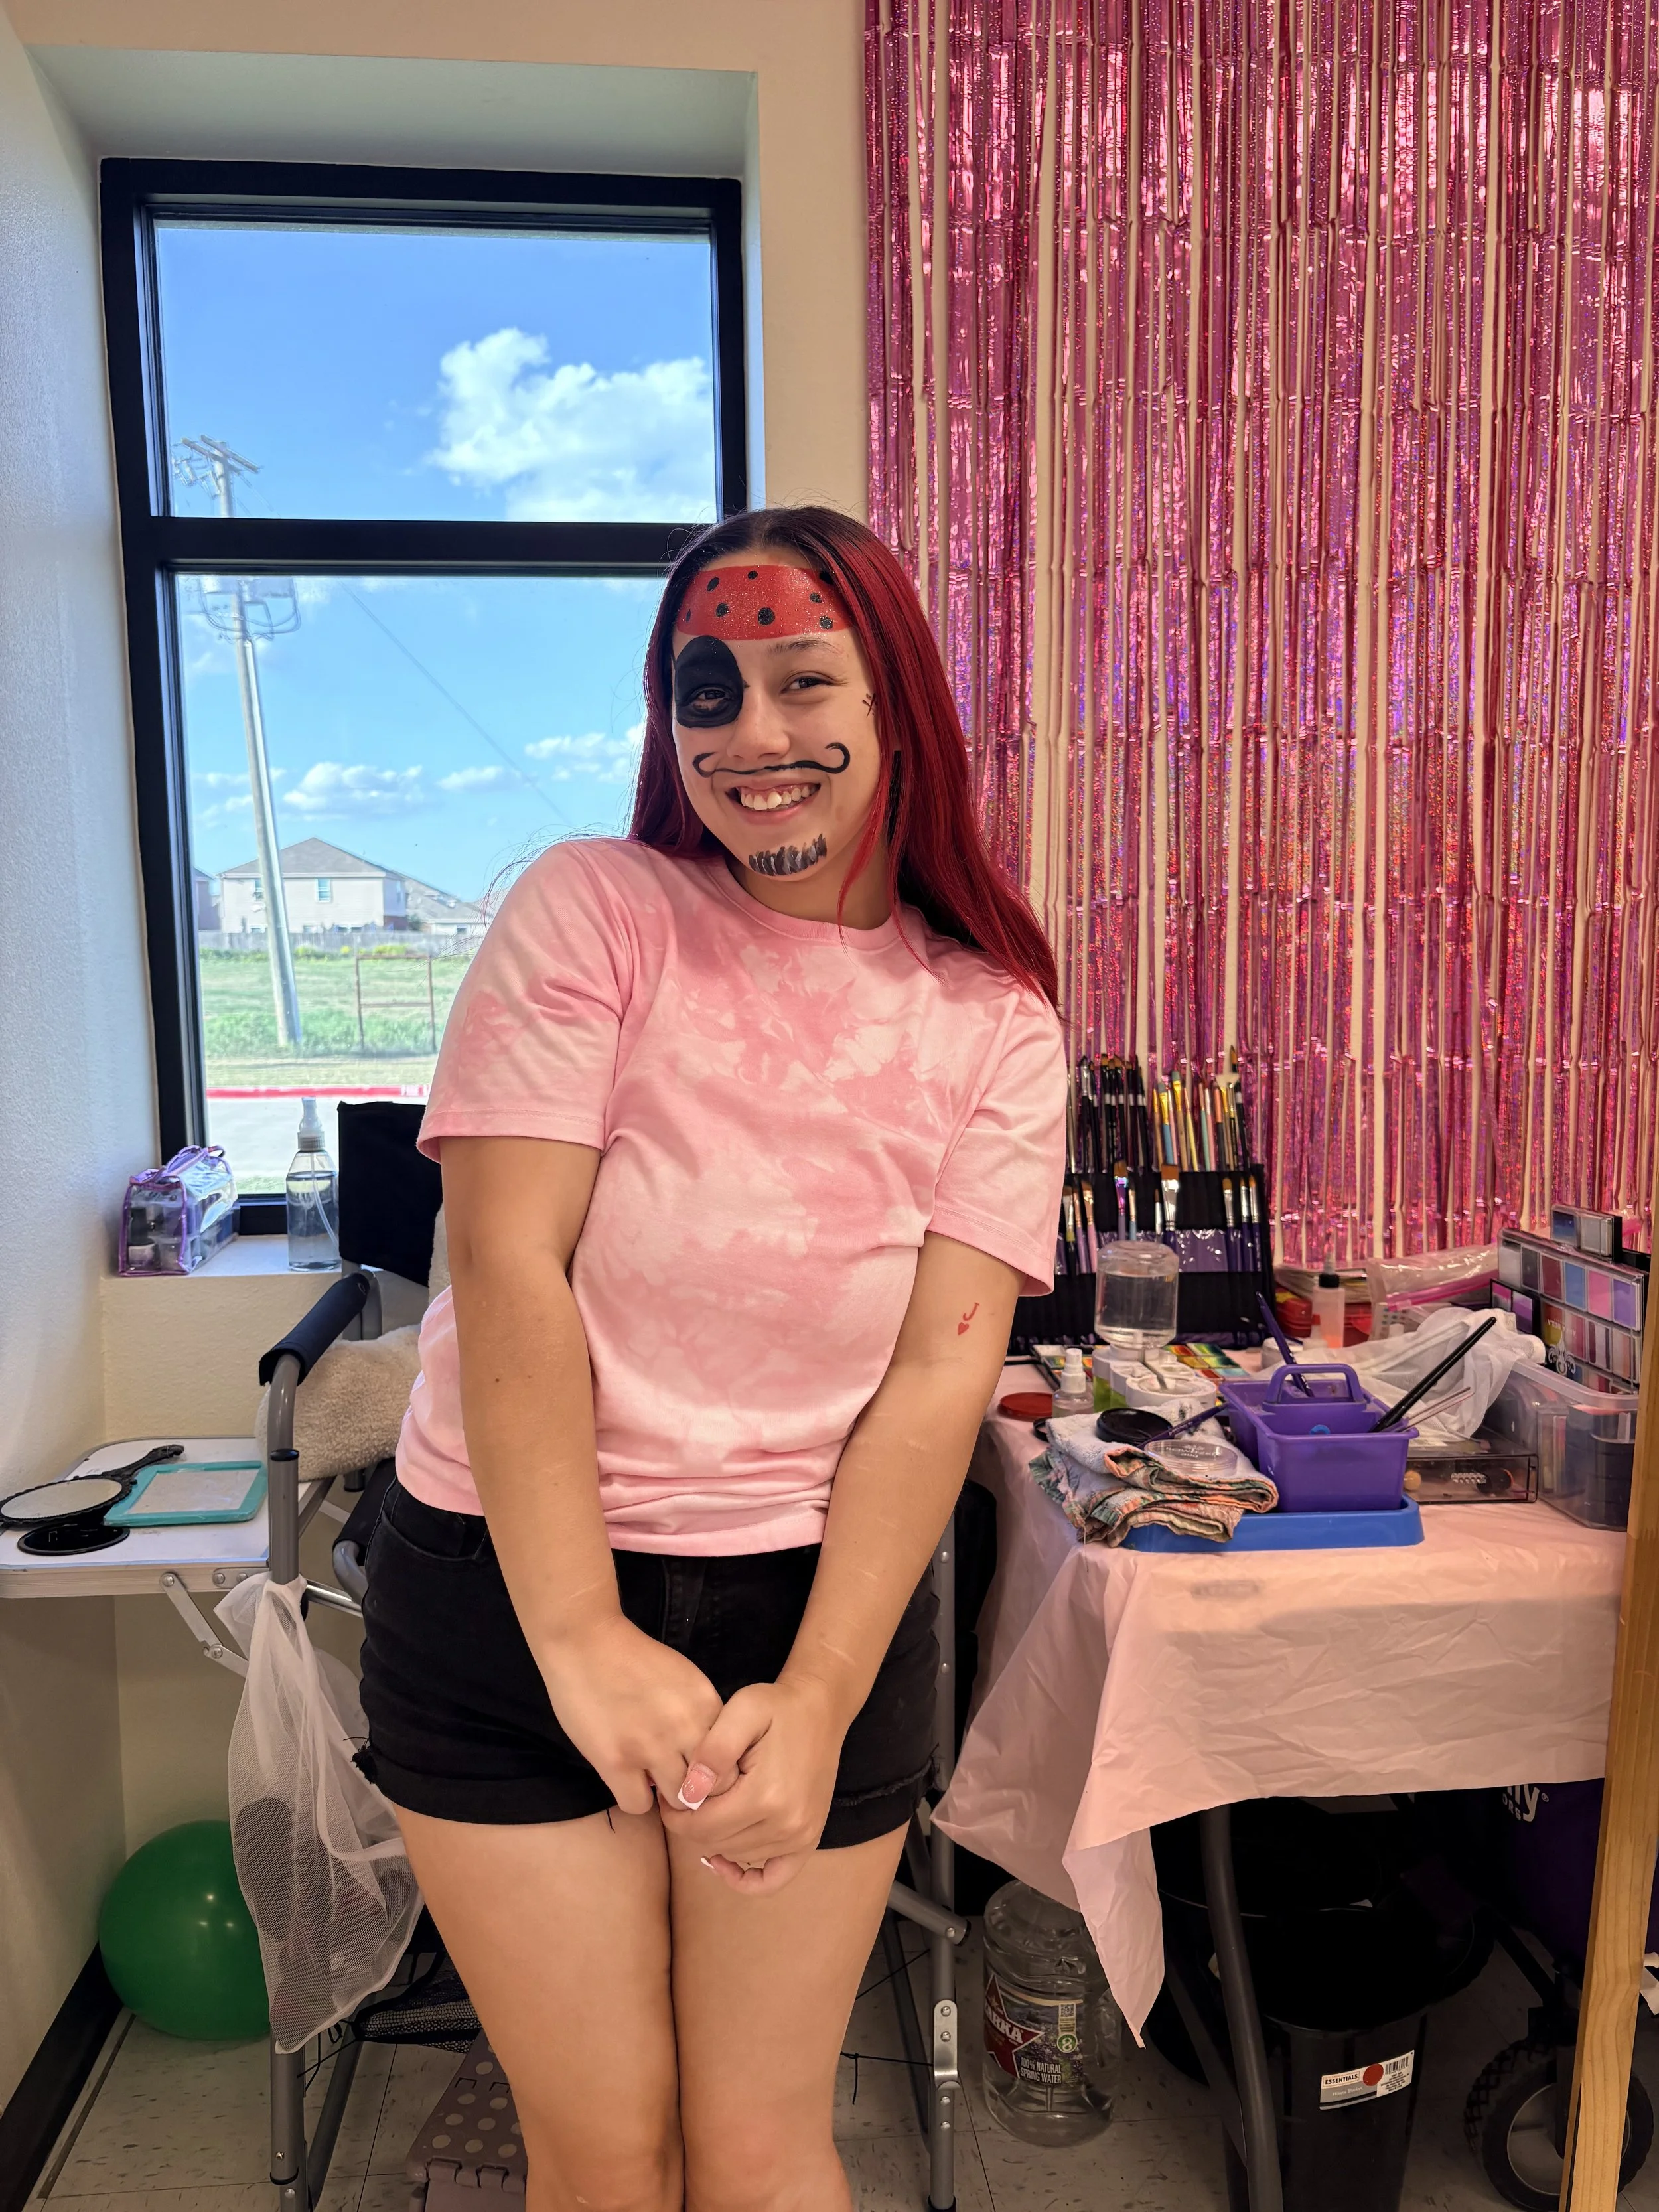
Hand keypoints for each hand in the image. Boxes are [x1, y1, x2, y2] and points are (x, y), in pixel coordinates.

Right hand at [538, 1612, 722, 1816]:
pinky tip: (627, 1780)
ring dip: (666, 1796)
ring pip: (679, 1801)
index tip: (699, 1769)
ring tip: (652, 1781)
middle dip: (697, 1789)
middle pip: (711, 1786)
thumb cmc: (633, 1658)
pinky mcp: (617, 1761)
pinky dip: (634, 1798)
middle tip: (678, 1783)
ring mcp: (651, 1747)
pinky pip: (638, 1806)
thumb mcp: (684, 1678)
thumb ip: (700, 1713)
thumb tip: (709, 1755)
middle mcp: (685, 1727)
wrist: (586, 1642)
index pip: (731, 1759)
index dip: (716, 1770)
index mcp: (705, 1704)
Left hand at [660, 1677, 847, 1893]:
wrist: (821, 1710)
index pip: (701, 1827)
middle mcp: (786, 1824)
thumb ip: (713, 1750)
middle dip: (691, 1824)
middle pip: (716, 1843)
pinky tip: (724, 1861)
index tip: (667, 1794)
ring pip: (737, 1855)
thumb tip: (689, 1793)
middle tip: (682, 1798)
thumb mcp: (742, 1710)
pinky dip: (745, 1879)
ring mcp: (801, 1837)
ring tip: (708, 1806)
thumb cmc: (778, 1707)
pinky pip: (772, 1880)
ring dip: (715, 1838)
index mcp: (766, 1795)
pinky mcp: (808, 1840)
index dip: (675, 1814)